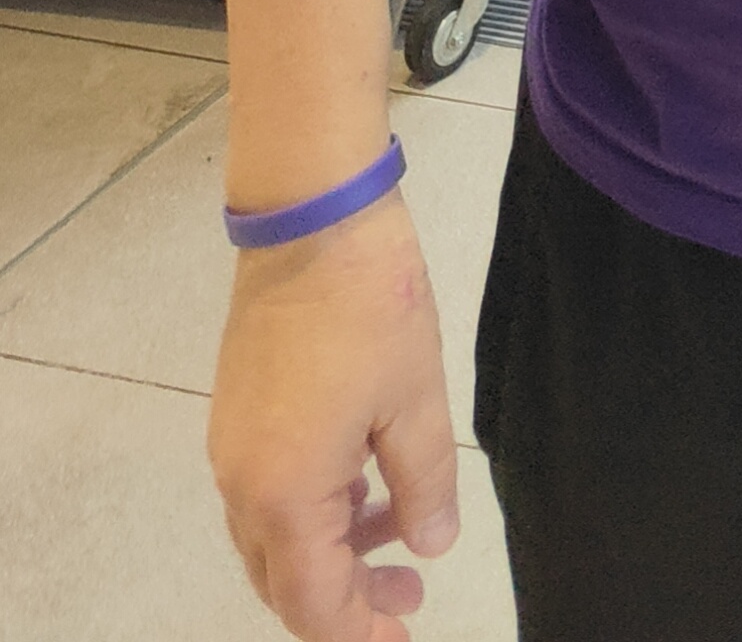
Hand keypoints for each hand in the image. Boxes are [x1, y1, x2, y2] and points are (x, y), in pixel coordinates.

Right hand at [209, 197, 458, 636]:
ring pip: (274, 536)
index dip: (359, 631)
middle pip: (285, 579)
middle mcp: (242, 483)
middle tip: (409, 594)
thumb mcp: (417, 401)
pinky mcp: (237, 412)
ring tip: (398, 530)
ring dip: (332, 549)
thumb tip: (429, 546)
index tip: (403, 636)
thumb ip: (424, 485)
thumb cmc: (371, 309)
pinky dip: (315, 506)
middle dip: (346, 598)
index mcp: (284, 494)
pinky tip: (365, 480)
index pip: (314, 601)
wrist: (311, 221)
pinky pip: (270, 491)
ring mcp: (232, 446)